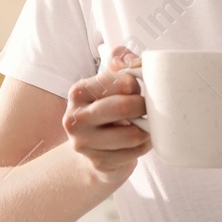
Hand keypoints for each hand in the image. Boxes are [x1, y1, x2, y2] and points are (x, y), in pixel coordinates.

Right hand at [63, 46, 149, 182]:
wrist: (93, 150)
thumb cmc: (106, 110)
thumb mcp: (109, 83)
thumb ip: (119, 63)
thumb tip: (127, 58)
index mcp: (78, 93)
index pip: (119, 81)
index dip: (136, 84)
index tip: (136, 89)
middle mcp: (75, 118)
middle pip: (124, 107)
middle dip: (143, 106)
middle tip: (146, 107)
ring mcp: (84, 144)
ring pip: (132, 135)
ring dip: (147, 129)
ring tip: (146, 125)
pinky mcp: (99, 163)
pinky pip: (134, 153)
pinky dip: (144, 146)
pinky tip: (141, 141)